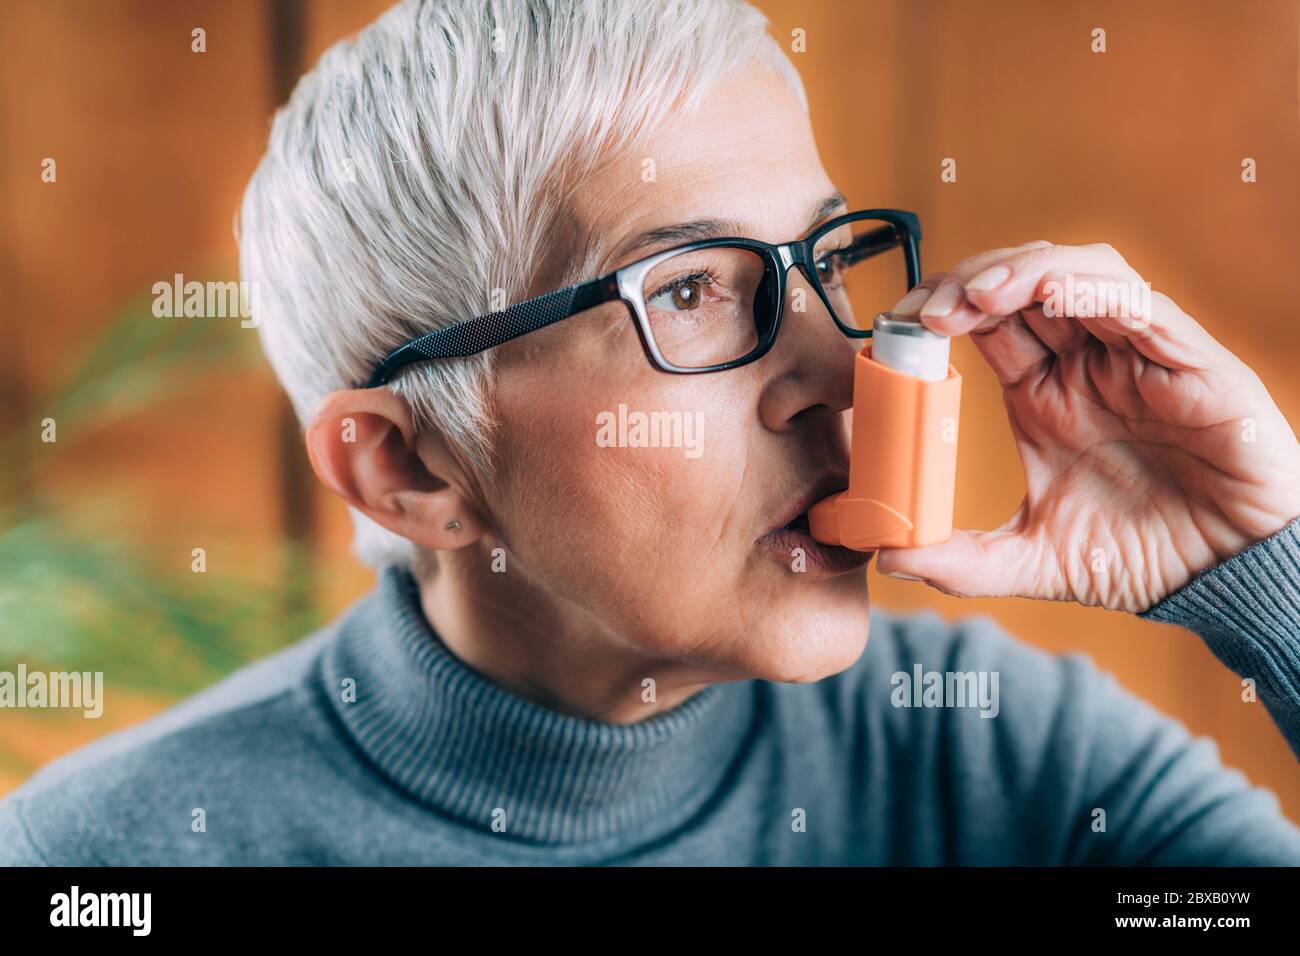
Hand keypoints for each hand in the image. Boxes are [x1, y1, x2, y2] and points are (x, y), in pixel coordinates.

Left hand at [874, 240, 1299, 611]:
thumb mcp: (1034, 561)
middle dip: (967, 282)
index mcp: (1044, 393)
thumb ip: (963, 561)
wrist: (1225, 582)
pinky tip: (1049, 293)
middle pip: (1020, 284)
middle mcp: (1086, 362)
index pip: (984, 322)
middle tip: (926, 310)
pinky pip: (1139, 304)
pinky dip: (1091, 287)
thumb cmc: (1140, 558)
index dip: (940, 310)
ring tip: (976, 296)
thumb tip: (888, 557)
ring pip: (1077, 274)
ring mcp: (1135, 355)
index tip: (897, 327)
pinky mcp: (1189, 361)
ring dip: (1021, 272)